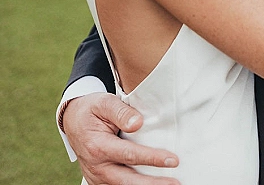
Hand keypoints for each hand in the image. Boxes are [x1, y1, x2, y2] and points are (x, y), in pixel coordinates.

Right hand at [62, 93, 179, 184]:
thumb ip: (121, 112)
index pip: (130, 155)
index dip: (152, 158)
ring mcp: (96, 176)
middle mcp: (96, 167)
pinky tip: (151, 183)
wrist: (73, 120)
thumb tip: (138, 123)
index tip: (173, 160)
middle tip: (176, 182)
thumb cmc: (91, 109)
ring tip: (168, 184)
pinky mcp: (98, 180)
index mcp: (98, 146)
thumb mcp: (104, 102)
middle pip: (128, 181)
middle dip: (153, 184)